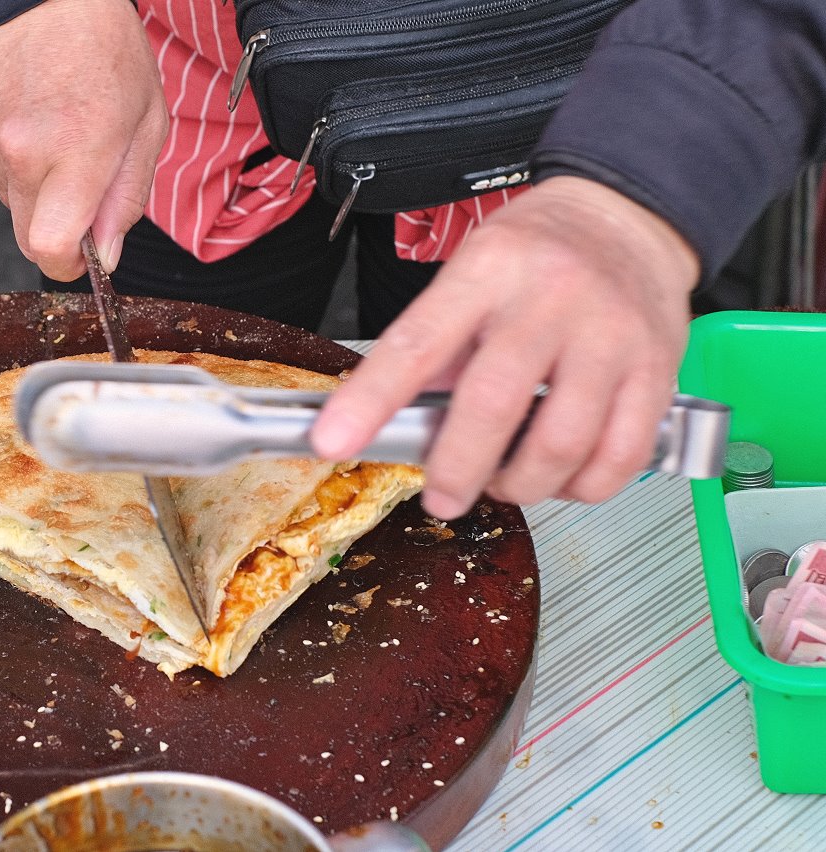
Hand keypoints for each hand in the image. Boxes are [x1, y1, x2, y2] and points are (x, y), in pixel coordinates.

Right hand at [0, 0, 167, 278]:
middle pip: (27, 238)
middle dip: (57, 228)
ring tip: (58, 133)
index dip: (69, 265)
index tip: (84, 256)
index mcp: (75, 153)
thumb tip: (105, 255)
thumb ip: (126, 198)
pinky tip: (30, 116)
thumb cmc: (107, 52)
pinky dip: (11, 158)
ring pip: (10, 202)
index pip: (50, 249)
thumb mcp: (146, 124)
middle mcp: (20, 152)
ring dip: (35, 187)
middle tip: (82, 185)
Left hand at [310, 176, 700, 518]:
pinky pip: (620, 457)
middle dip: (456, 470)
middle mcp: (551, 300)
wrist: (630, 218)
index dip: (370, 400)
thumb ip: (439, 344)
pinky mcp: (657, 371)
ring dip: (521, 485)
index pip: (416, 344)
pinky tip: (563, 476)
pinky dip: (583, 486)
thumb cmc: (541, 251)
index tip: (333, 440)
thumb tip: (396, 418)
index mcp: (488, 271)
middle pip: (492, 405)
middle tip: (442, 494)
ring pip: (561, 444)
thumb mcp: (472, 270)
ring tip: (505, 483)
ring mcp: (610, 336)